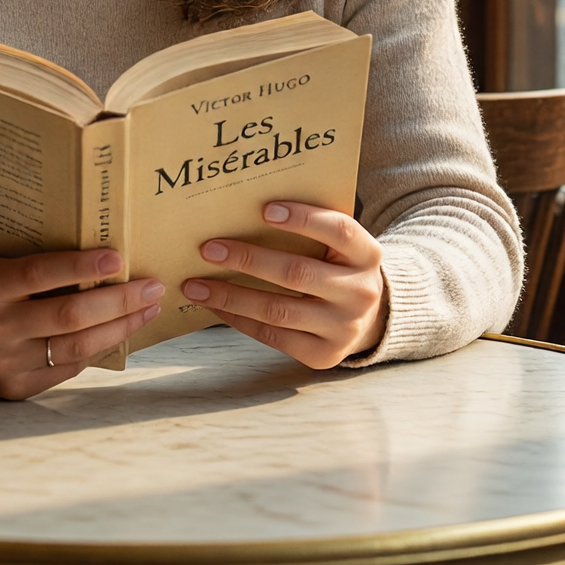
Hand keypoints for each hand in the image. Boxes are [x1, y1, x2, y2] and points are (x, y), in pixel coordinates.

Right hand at [0, 248, 163, 400]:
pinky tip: (117, 332)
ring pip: (76, 348)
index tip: (119, 258)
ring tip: (146, 310)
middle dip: (119, 301)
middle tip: (152, 286)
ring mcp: (4, 364)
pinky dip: (96, 349)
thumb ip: (40, 269)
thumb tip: (105, 262)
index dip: (82, 267)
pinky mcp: (14, 389)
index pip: (41, 274)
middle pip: (69, 316)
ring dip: (119, 327)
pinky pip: (67, 369)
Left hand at [183, 201, 390, 369]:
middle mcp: (360, 292)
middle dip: (248, 259)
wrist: (368, 319)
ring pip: (278, 310)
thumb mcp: (340, 247)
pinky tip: (215, 305)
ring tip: (196, 285)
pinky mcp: (323, 355)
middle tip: (208, 248)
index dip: (303, 219)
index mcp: (368, 255)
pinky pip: (273, 335)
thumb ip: (311, 228)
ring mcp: (343, 328)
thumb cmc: (339, 268)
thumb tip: (244, 209)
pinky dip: (239, 319)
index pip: (339, 230)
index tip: (264, 209)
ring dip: (231, 296)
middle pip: (297, 273)